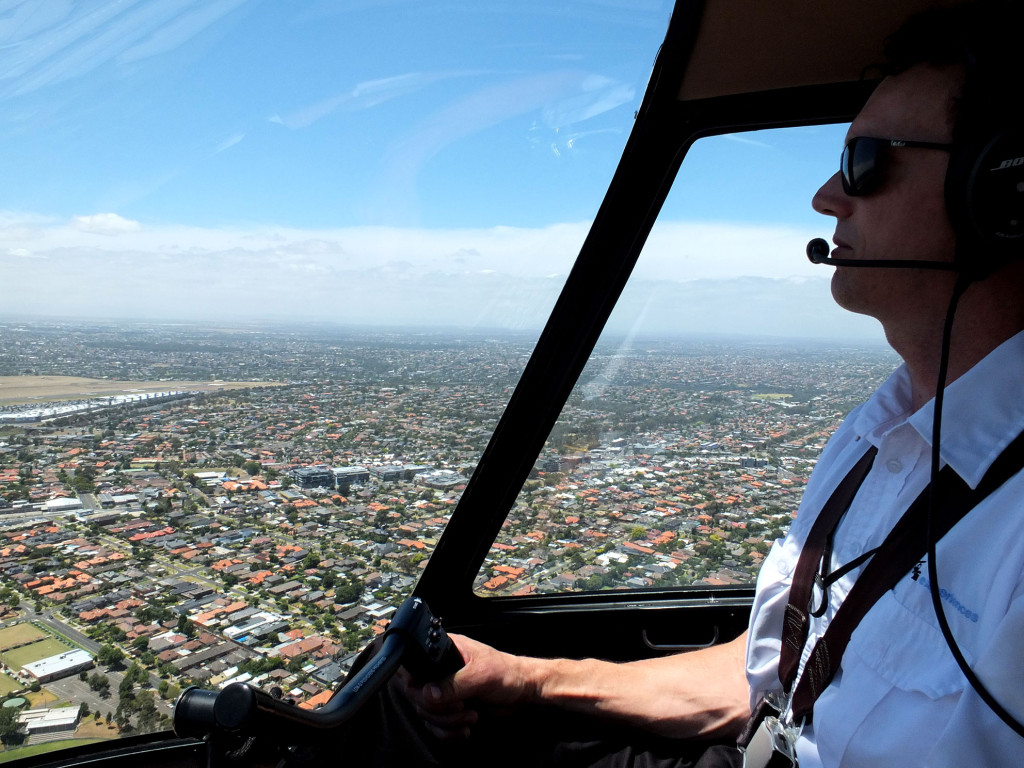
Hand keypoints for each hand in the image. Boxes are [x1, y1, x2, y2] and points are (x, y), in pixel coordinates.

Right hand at [402, 634, 532, 740]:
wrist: (522, 691)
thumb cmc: (507, 673)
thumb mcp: (481, 675)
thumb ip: (454, 684)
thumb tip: (428, 693)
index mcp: (445, 650)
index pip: (414, 665)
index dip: (417, 684)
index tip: (432, 695)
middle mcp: (440, 670)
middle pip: (416, 694)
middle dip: (438, 708)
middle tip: (460, 707)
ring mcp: (444, 691)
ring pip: (426, 713)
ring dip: (447, 722)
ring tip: (470, 716)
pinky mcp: (449, 709)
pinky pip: (436, 726)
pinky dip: (448, 733)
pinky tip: (465, 728)